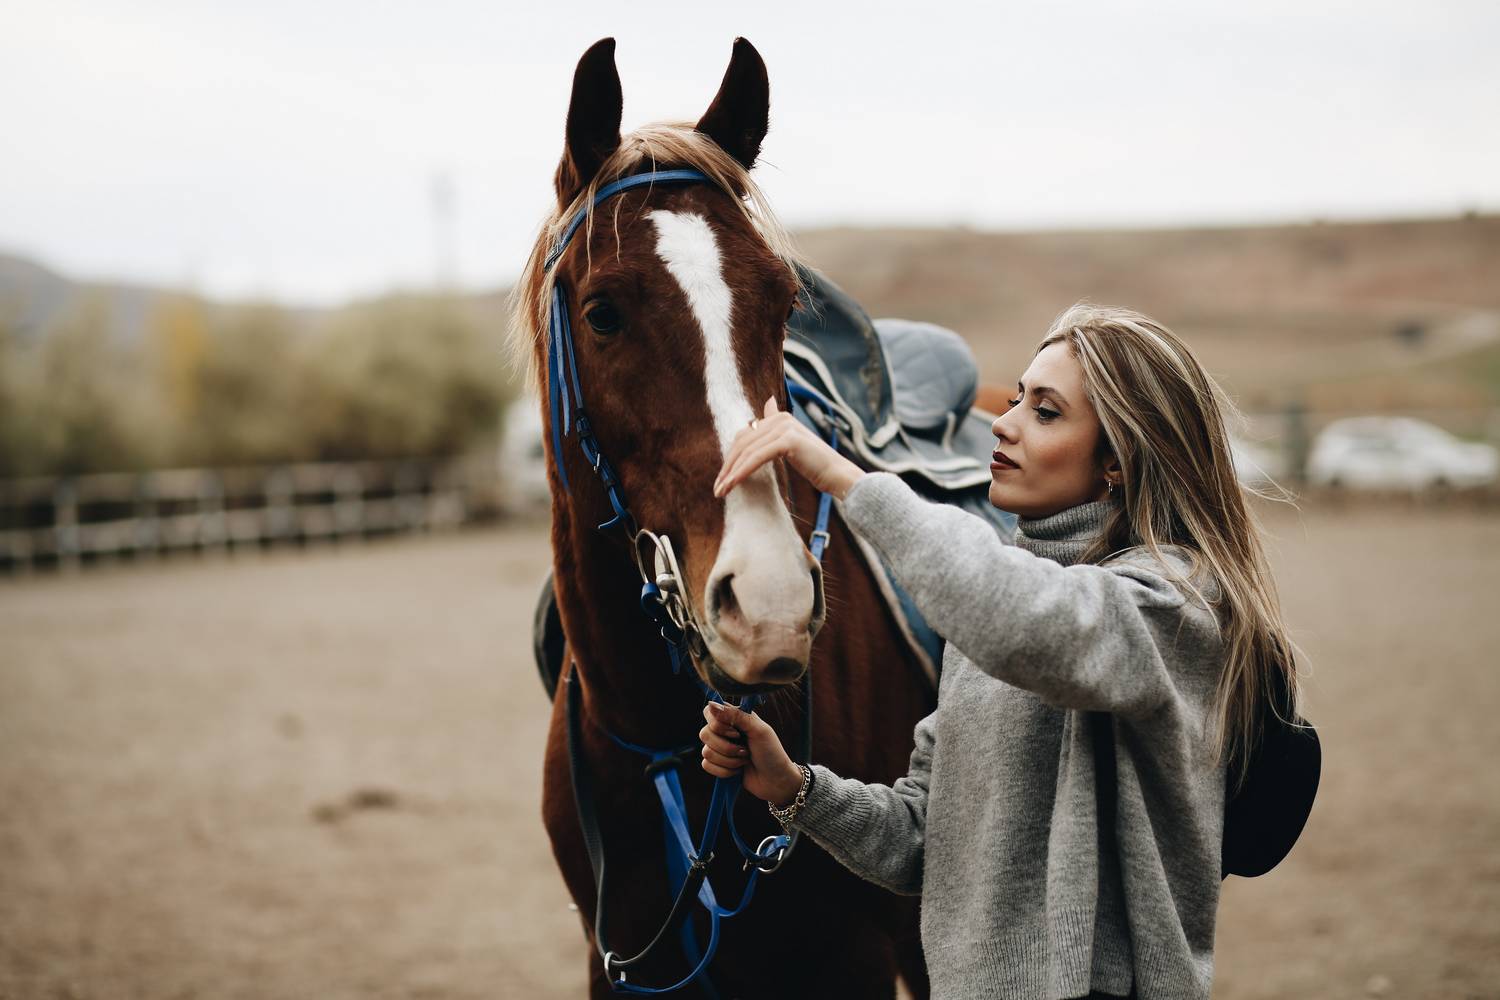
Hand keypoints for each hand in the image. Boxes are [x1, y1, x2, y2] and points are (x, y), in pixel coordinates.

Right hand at [699, 701, 804, 805]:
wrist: (776, 780)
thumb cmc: (771, 752)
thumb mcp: (759, 730)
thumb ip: (736, 715)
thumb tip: (712, 704)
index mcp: (734, 718)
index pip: (709, 712)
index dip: (718, 725)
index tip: (736, 733)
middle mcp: (724, 731)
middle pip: (704, 733)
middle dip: (726, 747)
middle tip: (745, 750)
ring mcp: (720, 748)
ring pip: (706, 752)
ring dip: (729, 760)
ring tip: (744, 760)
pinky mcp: (718, 765)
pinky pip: (706, 765)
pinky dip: (724, 771)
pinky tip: (738, 770)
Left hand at [713, 396, 864, 500]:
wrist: (838, 475)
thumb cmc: (816, 467)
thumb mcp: (791, 447)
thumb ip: (775, 432)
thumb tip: (767, 402)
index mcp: (780, 418)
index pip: (745, 436)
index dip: (731, 457)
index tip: (722, 479)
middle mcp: (781, 418)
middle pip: (743, 443)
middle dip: (727, 467)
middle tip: (717, 489)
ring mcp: (784, 427)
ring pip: (747, 451)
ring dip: (731, 473)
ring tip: (721, 491)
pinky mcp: (787, 440)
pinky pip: (757, 458)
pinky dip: (742, 472)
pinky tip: (733, 485)